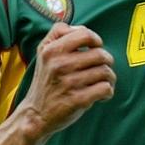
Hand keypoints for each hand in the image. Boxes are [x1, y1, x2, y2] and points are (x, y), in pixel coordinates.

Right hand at [14, 23, 115, 138]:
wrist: (36, 115)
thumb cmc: (46, 81)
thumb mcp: (43, 53)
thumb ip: (59, 34)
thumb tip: (83, 29)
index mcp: (51, 50)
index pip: (85, 34)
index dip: (96, 39)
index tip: (96, 47)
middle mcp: (59, 64)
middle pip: (100, 54)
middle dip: (107, 61)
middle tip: (102, 68)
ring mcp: (68, 83)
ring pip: (105, 72)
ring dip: (109, 78)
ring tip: (102, 82)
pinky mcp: (77, 100)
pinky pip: (105, 88)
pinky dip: (107, 91)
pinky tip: (101, 94)